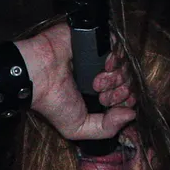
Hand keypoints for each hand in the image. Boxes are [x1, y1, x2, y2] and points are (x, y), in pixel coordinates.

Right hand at [16, 23, 136, 139]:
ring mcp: (99, 57)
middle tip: (104, 96)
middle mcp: (101, 75)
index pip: (125, 95)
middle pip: (128, 80)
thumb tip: (131, 116)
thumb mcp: (77, 128)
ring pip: (125, 63)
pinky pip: (118, 45)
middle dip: (121, 91)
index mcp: (97, 94)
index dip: (127, 101)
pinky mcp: (96, 39)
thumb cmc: (53, 103)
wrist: (38, 77)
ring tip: (98, 82)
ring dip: (117, 76)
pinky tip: (105, 66)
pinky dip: (117, 56)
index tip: (120, 105)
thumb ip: (106, 129)